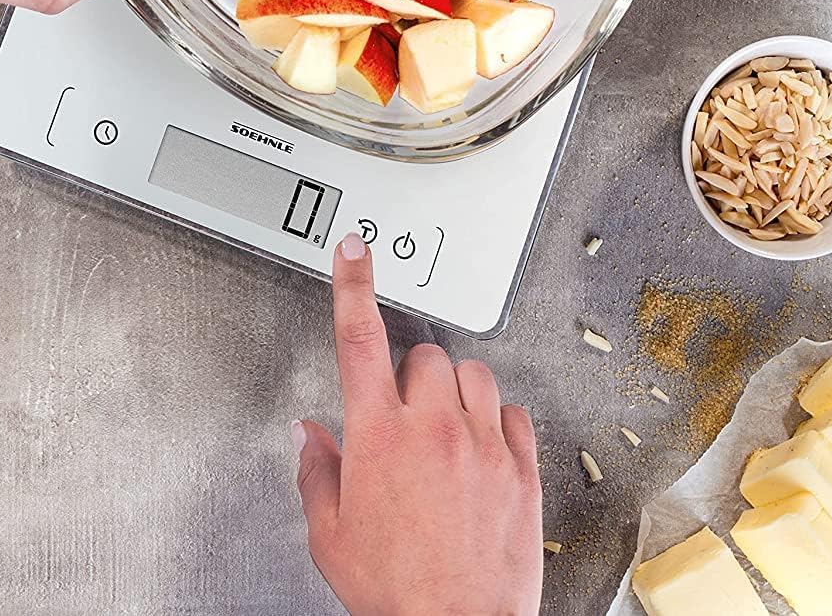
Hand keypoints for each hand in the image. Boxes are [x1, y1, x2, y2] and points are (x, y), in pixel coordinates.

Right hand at [294, 234, 542, 615]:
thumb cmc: (395, 590)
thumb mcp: (329, 534)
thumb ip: (316, 473)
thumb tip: (310, 437)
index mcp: (377, 436)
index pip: (359, 338)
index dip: (353, 285)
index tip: (354, 250)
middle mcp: (433, 430)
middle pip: (422, 354)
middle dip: (408, 373)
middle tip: (401, 412)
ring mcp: (483, 445)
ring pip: (472, 374)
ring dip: (453, 390)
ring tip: (442, 427)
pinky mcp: (521, 469)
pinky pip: (512, 413)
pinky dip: (494, 420)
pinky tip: (478, 447)